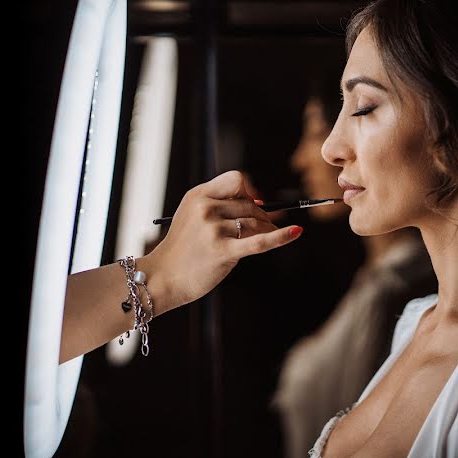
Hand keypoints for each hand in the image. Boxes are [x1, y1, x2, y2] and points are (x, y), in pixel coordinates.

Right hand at [144, 170, 302, 310]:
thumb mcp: (192, 216)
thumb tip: (263, 202)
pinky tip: (295, 232)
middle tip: (267, 225)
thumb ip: (221, 205)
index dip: (250, 190)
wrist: (162, 278)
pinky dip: (280, 237)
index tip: (256, 202)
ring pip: (255, 223)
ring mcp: (213, 230)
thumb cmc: (183, 249)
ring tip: (271, 235)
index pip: (236, 180)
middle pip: (250, 204)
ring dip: (268, 229)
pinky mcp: (222, 251)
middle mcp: (206, 209)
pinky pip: (258, 242)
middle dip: (262, 215)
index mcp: (198, 196)